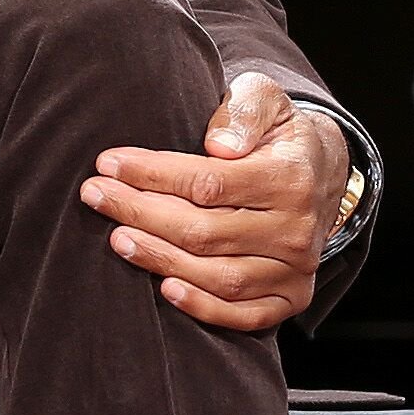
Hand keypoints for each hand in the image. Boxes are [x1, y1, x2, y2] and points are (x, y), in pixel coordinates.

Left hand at [83, 72, 348, 334]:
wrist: (318, 173)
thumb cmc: (273, 133)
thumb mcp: (264, 100)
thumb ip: (243, 110)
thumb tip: (218, 144)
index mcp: (291, 178)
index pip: (209, 183)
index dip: (152, 175)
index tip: (107, 163)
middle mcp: (298, 230)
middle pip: (205, 232)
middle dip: (141, 214)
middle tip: (95, 196)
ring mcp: (296, 269)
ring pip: (219, 277)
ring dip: (161, 260)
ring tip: (116, 239)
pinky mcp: (291, 298)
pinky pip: (245, 314)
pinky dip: (204, 307)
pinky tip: (164, 290)